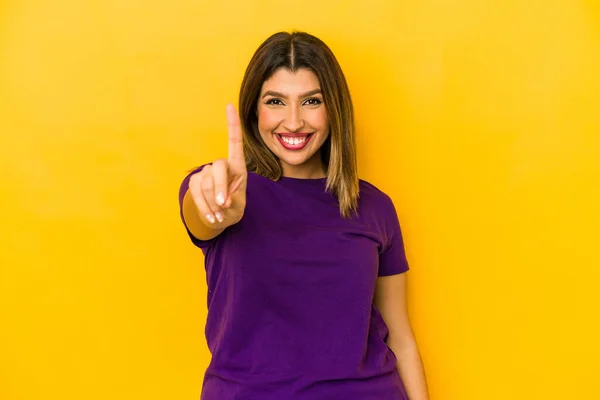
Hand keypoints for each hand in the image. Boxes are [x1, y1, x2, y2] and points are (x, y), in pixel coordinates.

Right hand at [188, 104, 246, 227]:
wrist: (220, 216)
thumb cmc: (234, 207)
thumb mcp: (238, 205)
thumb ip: (232, 201)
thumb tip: (221, 200)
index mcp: (237, 166)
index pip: (234, 142)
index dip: (232, 124)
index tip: (230, 105)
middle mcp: (221, 165)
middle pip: (218, 168)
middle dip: (221, 188)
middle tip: (224, 205)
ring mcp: (206, 172)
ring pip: (206, 184)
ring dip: (213, 203)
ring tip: (220, 214)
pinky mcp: (194, 181)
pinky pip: (196, 193)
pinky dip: (205, 207)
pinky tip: (212, 217)